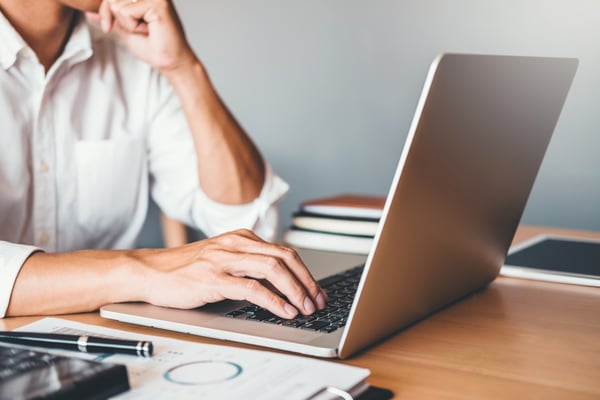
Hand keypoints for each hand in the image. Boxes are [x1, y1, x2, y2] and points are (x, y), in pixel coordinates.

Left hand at [87, 0, 196, 73]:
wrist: (170, 62)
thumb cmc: (153, 46)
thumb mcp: (124, 29)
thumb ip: (109, 17)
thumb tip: (89, 12)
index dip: (104, 10)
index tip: (108, 26)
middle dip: (113, 17)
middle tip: (136, 30)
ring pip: (116, 5)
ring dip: (127, 24)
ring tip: (145, 29)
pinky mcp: (157, 3)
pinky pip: (126, 12)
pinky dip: (133, 26)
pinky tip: (149, 30)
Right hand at [136, 229, 327, 318]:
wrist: (151, 271)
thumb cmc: (186, 269)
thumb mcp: (222, 258)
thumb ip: (248, 264)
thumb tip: (280, 282)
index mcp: (241, 238)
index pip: (284, 252)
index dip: (305, 273)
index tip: (316, 291)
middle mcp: (236, 244)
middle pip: (285, 258)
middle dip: (307, 282)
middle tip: (317, 301)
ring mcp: (224, 260)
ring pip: (273, 269)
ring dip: (295, 291)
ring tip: (305, 308)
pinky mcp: (213, 279)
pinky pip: (252, 288)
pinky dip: (274, 301)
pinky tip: (284, 311)